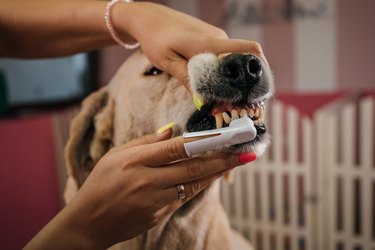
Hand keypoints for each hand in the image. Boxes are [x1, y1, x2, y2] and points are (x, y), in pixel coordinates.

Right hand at [25, 129, 255, 248]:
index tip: (227, 136)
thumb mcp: (116, 155)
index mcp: (135, 162)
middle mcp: (149, 182)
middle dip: (224, 159)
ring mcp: (156, 201)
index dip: (206, 141)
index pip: (178, 148)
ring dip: (218, 172)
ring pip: (195, 184)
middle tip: (247, 151)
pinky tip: (212, 175)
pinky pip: (185, 195)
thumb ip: (146, 142)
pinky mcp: (160, 214)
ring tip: (237, 161)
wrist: (89, 223)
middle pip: (194, 168)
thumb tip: (173, 132)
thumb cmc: (100, 183)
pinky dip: (200, 184)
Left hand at [113, 2, 267, 87]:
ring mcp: (215, 36)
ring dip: (228, 77)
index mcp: (209, 43)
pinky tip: (210, 80)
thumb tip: (202, 101)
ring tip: (218, 96)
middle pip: (242, 60)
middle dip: (242, 82)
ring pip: (231, 59)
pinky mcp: (210, 38)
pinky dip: (220, 69)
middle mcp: (217, 38)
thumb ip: (187, 79)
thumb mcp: (168, 62)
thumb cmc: (155, 37)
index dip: (259, 70)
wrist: (148, 18)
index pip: (248, 50)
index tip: (252, 93)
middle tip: (231, 102)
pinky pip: (221, 55)